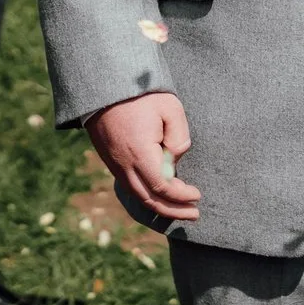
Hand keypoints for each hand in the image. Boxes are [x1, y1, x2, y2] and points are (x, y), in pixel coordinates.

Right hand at [85, 91, 201, 222]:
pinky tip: (162, 197)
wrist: (105, 90)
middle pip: (149, 199)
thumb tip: (175, 160)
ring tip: (182, 210)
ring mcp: (116, 166)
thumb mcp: (170, 109)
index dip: (181, 196)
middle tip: (194, 214)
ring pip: (138, 196)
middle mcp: (125, 166)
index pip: (163, 187)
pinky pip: (131, 188)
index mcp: (140, 154)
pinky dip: (148, 197)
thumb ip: (179, 137)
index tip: (197, 195)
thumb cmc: (142, 97)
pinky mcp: (113, 163)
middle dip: (174, 210)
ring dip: (161, 207)